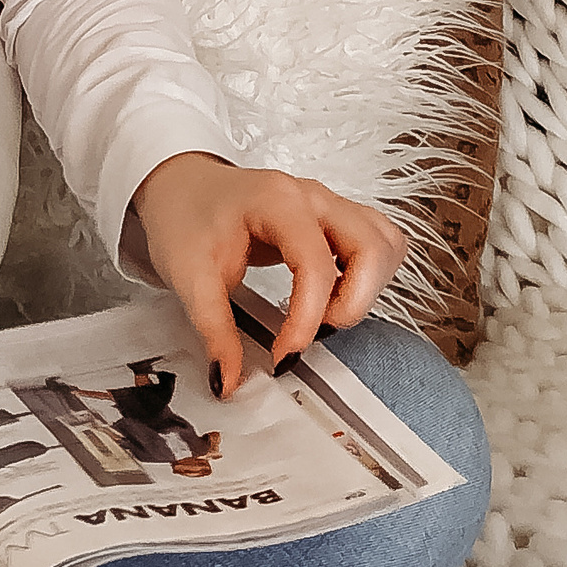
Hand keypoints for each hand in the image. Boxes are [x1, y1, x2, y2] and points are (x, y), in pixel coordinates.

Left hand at [128, 152, 404, 396]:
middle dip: (354, 301)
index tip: (282, 355)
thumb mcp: (189, 276)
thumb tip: (230, 381)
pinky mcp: (335, 218)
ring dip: (367, 287)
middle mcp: (313, 197)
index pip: (315, 264)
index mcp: (277, 202)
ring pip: (385, 243)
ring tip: (326, 312)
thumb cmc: (185, 219)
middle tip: (317, 329)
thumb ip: (214, 330)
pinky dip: (369, 275)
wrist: (182, 186)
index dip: (306, 319)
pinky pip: (378, 242)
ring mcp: (329, 204)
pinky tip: (335, 295)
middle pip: (373, 247)